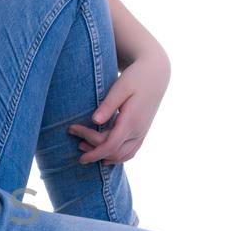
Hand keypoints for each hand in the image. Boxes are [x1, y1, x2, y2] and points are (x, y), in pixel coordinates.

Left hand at [67, 50, 170, 164]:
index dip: (92, 149)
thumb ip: (108, 105)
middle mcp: (139, 131)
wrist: (156, 74)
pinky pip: (130, 152)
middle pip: (113, 151)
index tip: (76, 141)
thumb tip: (94, 121)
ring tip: (85, 147)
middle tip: (76, 141)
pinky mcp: (142, 132)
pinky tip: (104, 155)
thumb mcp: (121, 87)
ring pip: (123, 156)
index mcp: (132, 121)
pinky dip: (116, 156)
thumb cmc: (136, 77)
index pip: (110, 144)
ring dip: (104, 156)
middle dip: (93, 151)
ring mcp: (142, 133)